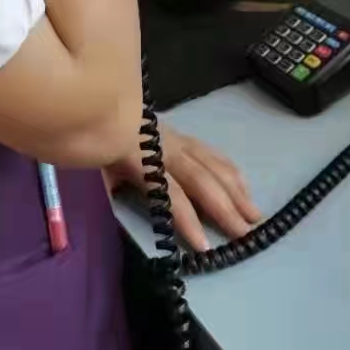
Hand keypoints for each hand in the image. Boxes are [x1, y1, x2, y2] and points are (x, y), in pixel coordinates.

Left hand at [104, 124, 261, 252]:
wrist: (97, 102)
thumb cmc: (95, 142)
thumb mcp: (97, 169)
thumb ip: (114, 191)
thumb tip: (130, 217)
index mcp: (140, 159)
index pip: (169, 193)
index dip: (187, 219)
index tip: (204, 246)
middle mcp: (165, 147)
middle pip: (200, 178)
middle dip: (224, 207)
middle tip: (244, 235)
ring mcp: (177, 139)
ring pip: (211, 164)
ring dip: (235, 190)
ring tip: (254, 216)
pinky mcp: (182, 135)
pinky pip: (211, 152)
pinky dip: (230, 170)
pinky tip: (243, 186)